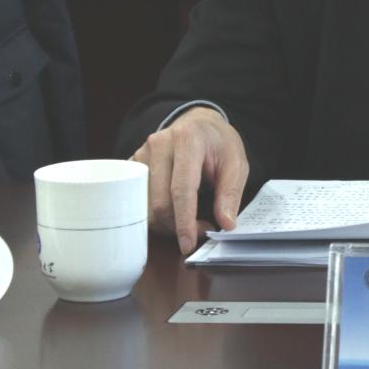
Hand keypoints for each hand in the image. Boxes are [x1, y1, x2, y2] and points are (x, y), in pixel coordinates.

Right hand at [131, 106, 248, 255]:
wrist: (198, 123)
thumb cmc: (218, 143)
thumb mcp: (236, 162)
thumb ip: (230, 193)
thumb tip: (225, 224)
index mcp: (188, 139)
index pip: (181, 188)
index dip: (184, 221)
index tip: (188, 244)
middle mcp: (160, 144)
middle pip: (159, 202)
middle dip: (177, 226)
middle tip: (200, 230)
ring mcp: (142, 154)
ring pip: (145, 206)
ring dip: (165, 224)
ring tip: (188, 220)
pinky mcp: (132, 165)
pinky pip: (136, 200)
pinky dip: (153, 214)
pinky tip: (171, 212)